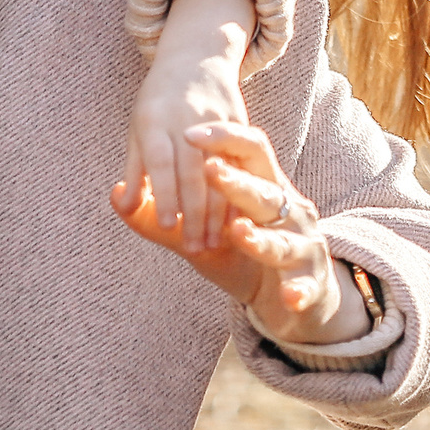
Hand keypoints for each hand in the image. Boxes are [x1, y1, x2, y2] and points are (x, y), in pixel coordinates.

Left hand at [112, 120, 371, 347]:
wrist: (301, 296)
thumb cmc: (243, 254)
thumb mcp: (198, 234)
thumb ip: (159, 218)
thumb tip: (115, 194)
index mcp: (263, 185)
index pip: (247, 149)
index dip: (220, 139)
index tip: (188, 133)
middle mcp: (288, 207)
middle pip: (265, 186)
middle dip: (236, 180)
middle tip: (208, 170)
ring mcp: (304, 242)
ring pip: (285, 233)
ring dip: (260, 234)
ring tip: (235, 231)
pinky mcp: (314, 280)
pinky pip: (307, 285)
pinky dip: (299, 290)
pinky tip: (288, 296)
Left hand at [121, 0, 252, 249]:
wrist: (195, 58)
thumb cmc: (158, 102)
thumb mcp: (139, 129)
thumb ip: (135, 170)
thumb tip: (124, 206)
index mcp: (154, 119)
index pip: (160, 162)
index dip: (164, 194)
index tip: (168, 226)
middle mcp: (185, 117)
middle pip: (191, 170)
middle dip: (194, 213)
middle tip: (194, 248)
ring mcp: (215, 117)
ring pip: (219, 169)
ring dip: (218, 210)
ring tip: (214, 242)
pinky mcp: (238, 119)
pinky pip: (240, 161)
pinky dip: (239, 191)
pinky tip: (237, 218)